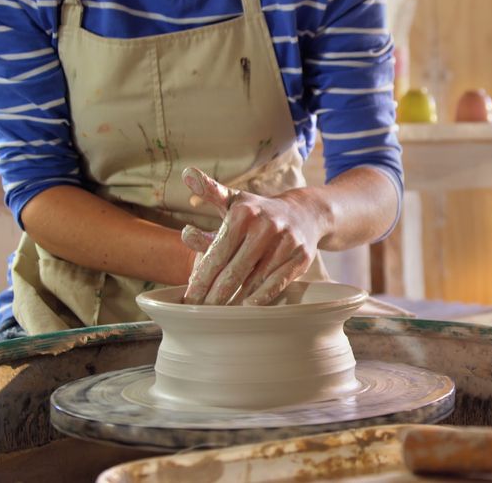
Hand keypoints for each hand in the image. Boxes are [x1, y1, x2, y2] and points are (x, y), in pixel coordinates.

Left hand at [179, 167, 327, 305]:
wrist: (305, 214)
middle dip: (214, 295)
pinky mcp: (301, 257)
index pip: (217, 253)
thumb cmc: (259, 213)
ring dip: (235, 300)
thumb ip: (210, 192)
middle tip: (200, 312)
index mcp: (243, 213)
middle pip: (233, 270)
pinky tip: (248, 308)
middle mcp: (266, 226)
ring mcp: (285, 242)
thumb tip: (187, 175)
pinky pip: (277, 282)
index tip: (190, 298)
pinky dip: (262, 297)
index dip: (202, 278)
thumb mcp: (235, 200)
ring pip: (254, 279)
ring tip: (219, 315)